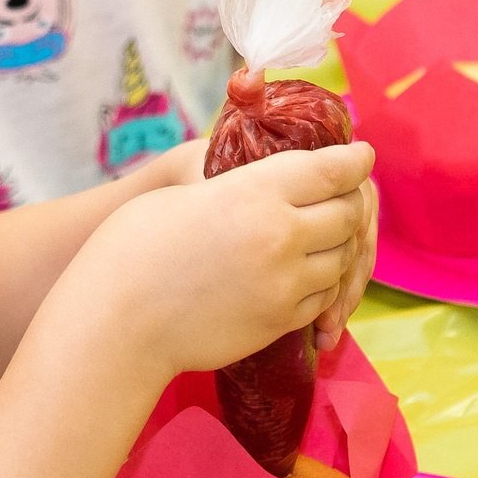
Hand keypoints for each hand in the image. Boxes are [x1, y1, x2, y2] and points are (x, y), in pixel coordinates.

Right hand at [71, 143, 376, 378]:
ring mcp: (285, 283)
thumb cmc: (132, 247)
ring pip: (341, 258)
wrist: (116, 322)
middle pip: (346, 213)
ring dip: (338, 244)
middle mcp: (280, 235)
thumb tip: (271, 181)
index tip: (361, 155)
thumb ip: (237, 184)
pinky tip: (304, 273)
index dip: (353, 160)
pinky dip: (323, 281)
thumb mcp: (182, 192)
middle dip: (350, 201)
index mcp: (253, 191)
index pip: (330, 170)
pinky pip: (322, 296)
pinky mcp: (280, 321)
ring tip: (324, 235)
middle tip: (342, 195)